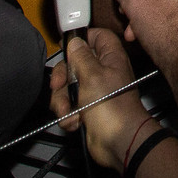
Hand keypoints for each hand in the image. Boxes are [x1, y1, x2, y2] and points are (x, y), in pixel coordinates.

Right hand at [50, 28, 151, 169]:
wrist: (117, 141)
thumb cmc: (113, 109)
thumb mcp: (93, 75)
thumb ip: (81, 56)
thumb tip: (74, 42)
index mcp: (110, 58)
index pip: (97, 36)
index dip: (81, 39)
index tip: (67, 48)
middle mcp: (102, 72)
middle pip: (75, 63)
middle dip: (62, 77)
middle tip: (59, 85)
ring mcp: (94, 91)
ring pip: (68, 86)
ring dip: (62, 100)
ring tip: (69, 110)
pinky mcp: (87, 108)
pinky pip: (68, 105)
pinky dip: (68, 114)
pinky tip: (75, 120)